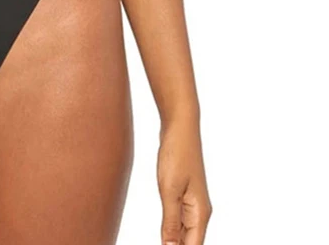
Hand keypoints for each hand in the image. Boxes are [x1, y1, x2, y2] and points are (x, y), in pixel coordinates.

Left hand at [157, 118, 211, 244]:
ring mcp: (192, 203)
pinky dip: (172, 230)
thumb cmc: (177, 154)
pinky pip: (179, 220)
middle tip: (159, 244)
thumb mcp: (169, 189)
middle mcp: (199, 211)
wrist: (180, 127)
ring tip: (162, 243)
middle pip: (190, 243)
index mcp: (200, 213)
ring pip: (185, 233)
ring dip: (174, 242)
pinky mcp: (183, 194)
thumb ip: (171, 221)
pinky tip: (164, 235)